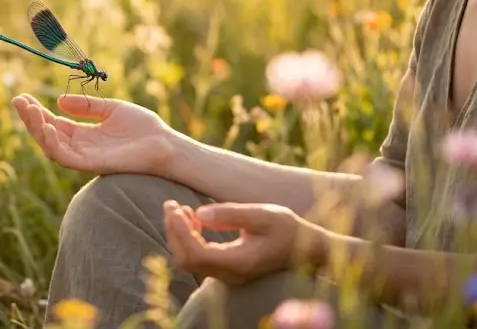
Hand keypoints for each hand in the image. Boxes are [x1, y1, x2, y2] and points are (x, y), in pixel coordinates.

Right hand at [11, 93, 178, 175]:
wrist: (165, 144)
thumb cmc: (143, 128)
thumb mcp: (111, 109)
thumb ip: (86, 106)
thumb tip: (58, 101)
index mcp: (85, 134)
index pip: (54, 123)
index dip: (37, 112)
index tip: (23, 97)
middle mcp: (81, 147)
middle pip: (48, 135)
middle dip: (31, 119)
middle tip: (18, 101)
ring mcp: (86, 158)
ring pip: (52, 147)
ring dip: (38, 130)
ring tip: (29, 111)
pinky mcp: (93, 165)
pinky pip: (67, 157)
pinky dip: (54, 143)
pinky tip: (48, 127)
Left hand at [162, 201, 326, 284]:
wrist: (305, 247)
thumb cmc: (287, 228)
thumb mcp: (263, 214)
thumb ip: (232, 214)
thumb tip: (199, 214)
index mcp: (239, 262)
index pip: (196, 255)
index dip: (179, 232)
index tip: (176, 207)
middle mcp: (230, 273)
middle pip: (186, 260)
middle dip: (173, 231)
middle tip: (171, 204)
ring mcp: (227, 273)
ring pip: (188, 260)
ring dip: (179, 234)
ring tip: (179, 208)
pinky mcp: (226, 267)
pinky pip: (198, 258)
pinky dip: (188, 238)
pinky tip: (193, 218)